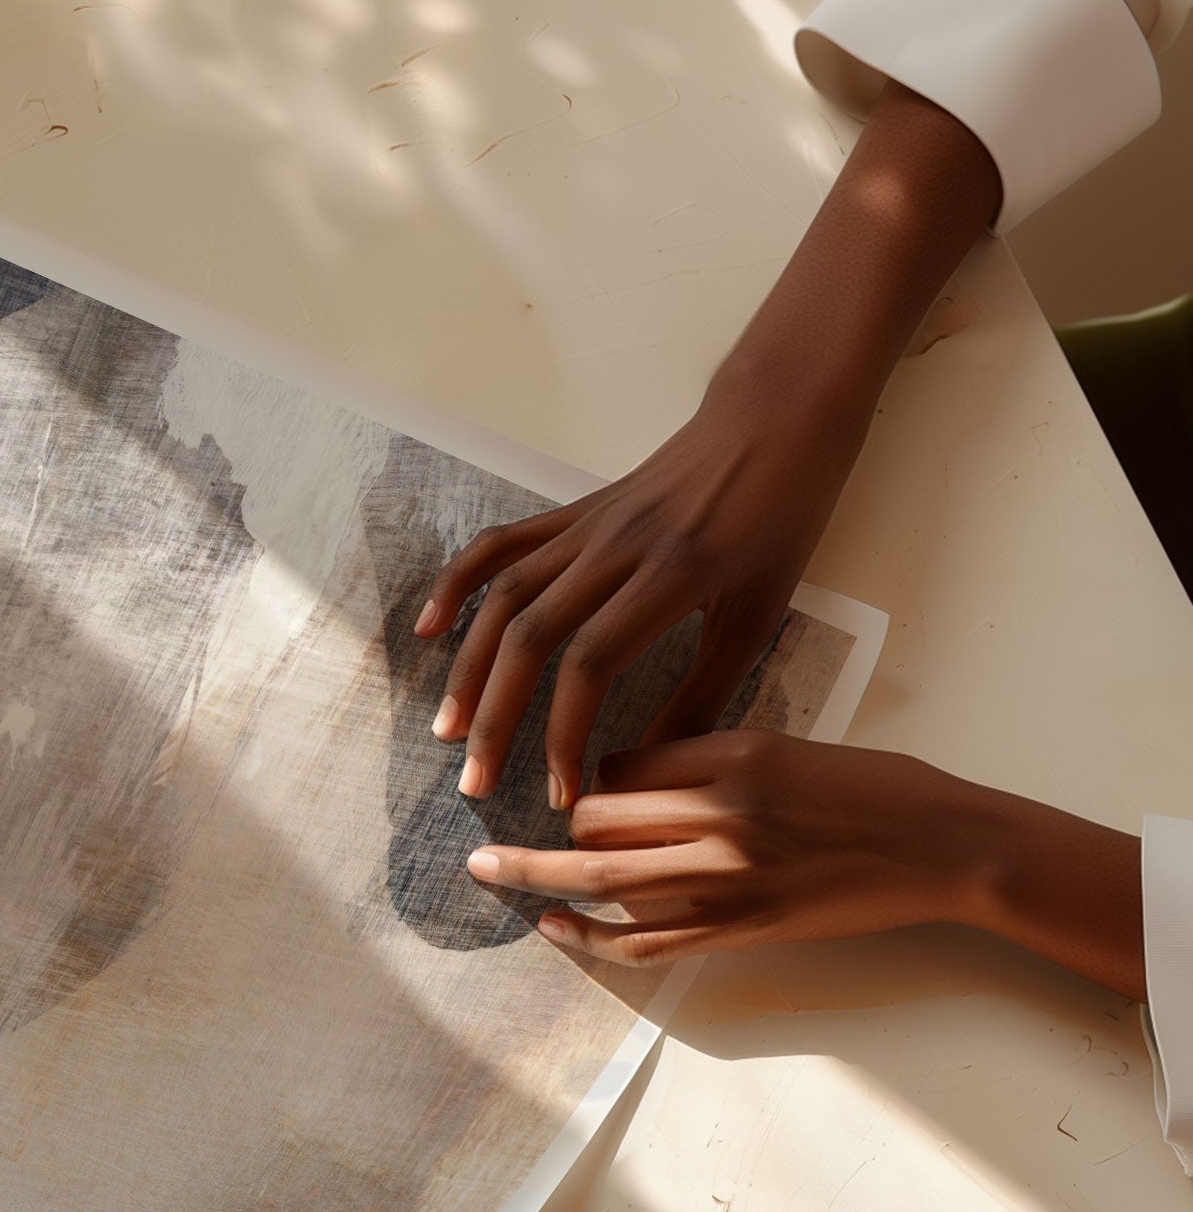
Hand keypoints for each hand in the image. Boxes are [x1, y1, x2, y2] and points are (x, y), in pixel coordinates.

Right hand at [414, 80, 1001, 808]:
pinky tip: (430, 628)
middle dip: (497, 717)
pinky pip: (503, 547)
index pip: (590, 664)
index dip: (564, 734)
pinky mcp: (573, 513)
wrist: (775, 418)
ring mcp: (586, 526)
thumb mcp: (759, 612)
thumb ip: (706, 689)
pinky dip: (458, 584)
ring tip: (449, 728)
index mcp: (670, 576)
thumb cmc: (781, 517)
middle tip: (476, 782)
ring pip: (505, 598)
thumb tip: (656, 765)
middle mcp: (615, 549)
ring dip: (469, 668)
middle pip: (531, 638)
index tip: (562, 793)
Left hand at [466, 733, 1145, 999]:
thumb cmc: (875, 788)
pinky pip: (644, 941)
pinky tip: (553, 926)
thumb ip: (707, 761)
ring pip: (604, 879)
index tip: (584, 786)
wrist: (945, 847)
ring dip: (539, 876)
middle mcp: (719, 815)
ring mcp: (727, 879)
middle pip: (598, 819)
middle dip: (558, 827)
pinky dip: (588, 936)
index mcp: (732, 755)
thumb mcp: (784, 747)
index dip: (594, 776)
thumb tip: (628, 779)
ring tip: (488, 871)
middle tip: (512, 832)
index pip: (622, 763)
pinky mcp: (740, 930)